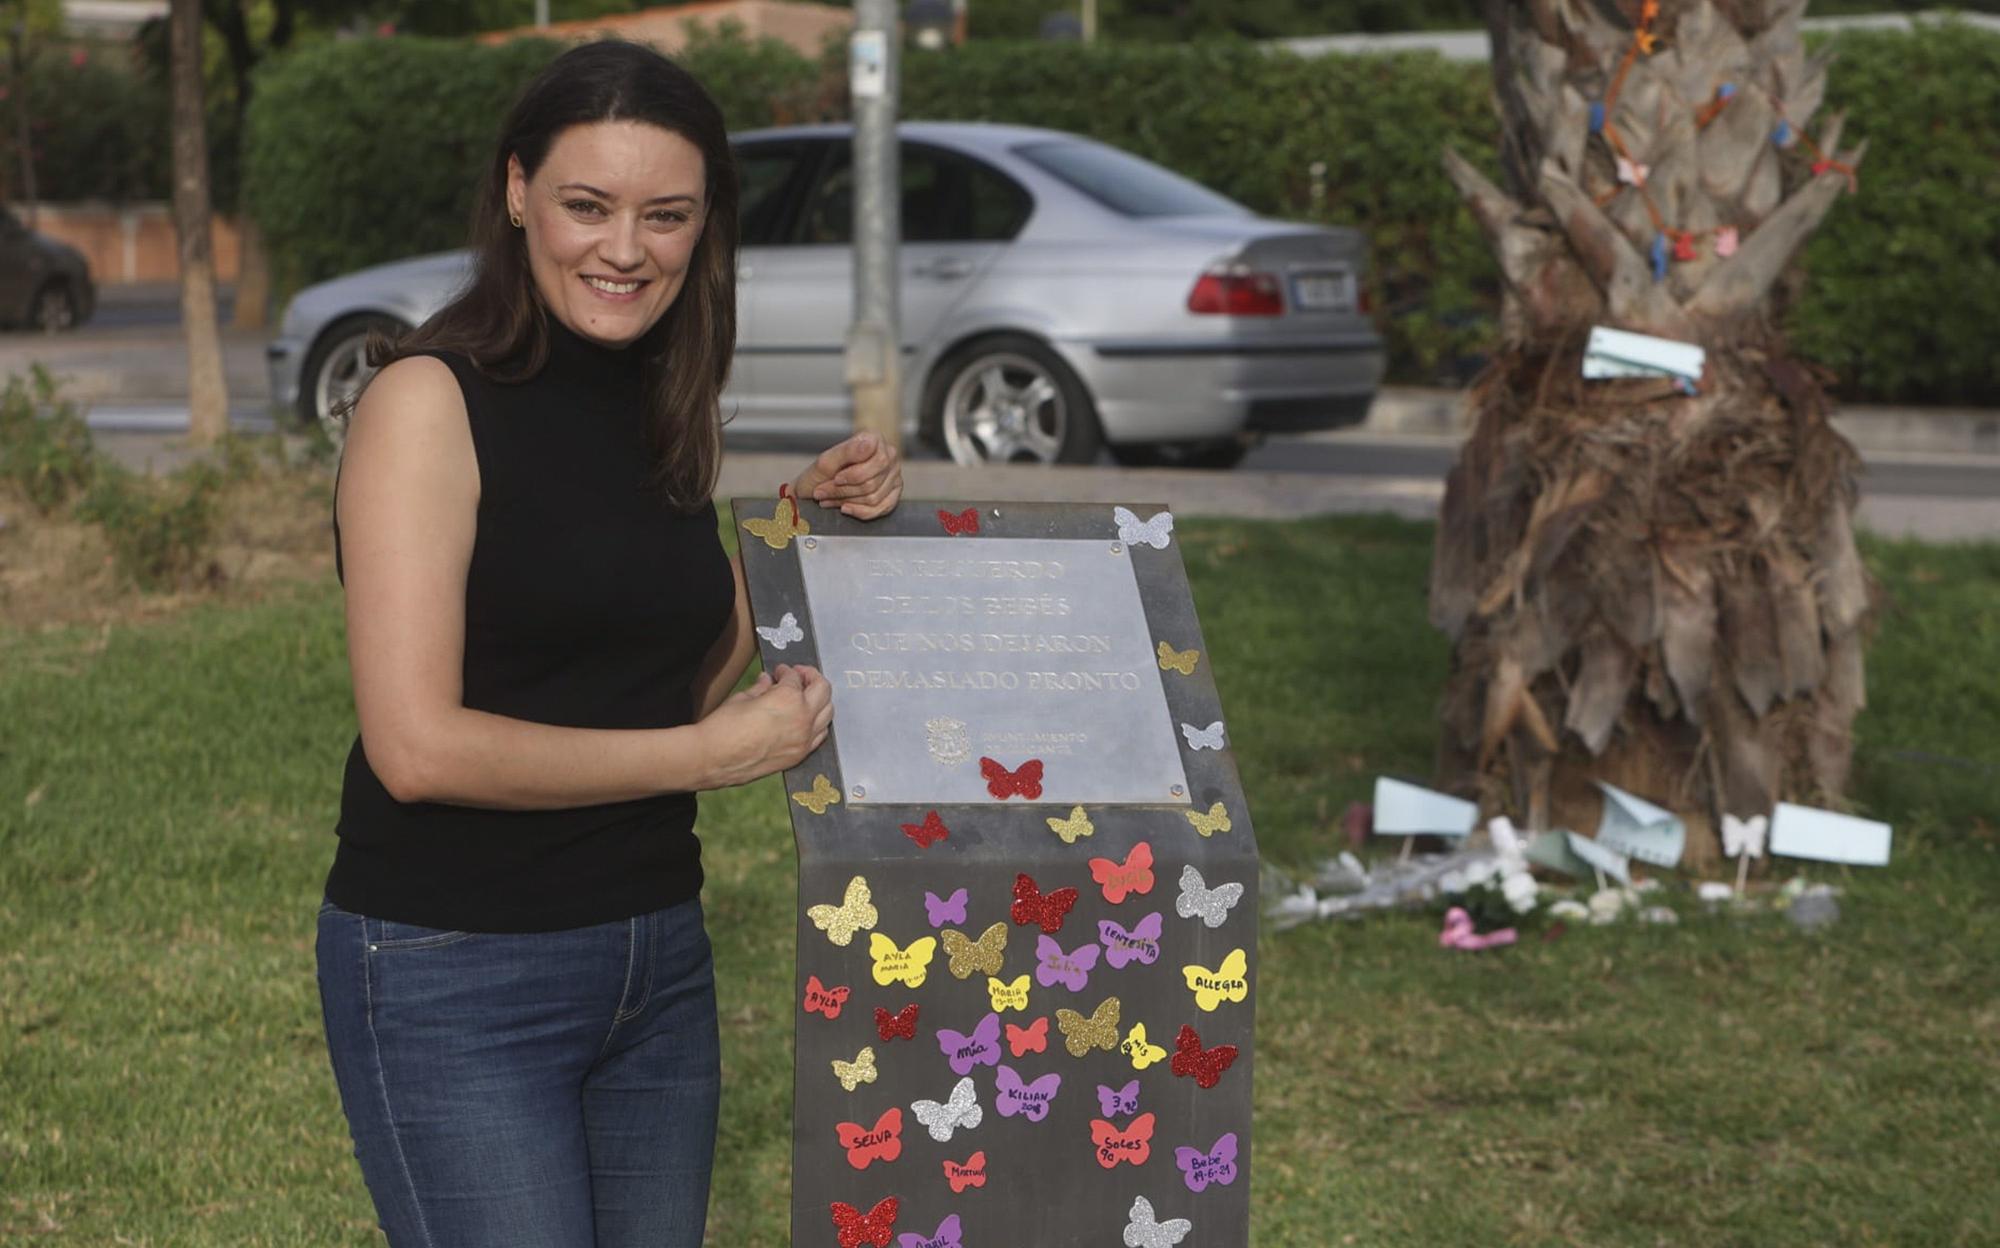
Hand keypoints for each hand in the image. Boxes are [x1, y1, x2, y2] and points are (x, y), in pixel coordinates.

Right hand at [698, 664, 832, 787]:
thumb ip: (762, 688)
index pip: (795, 677)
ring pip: (828, 713)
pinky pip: (820, 735)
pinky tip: (805, 719)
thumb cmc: (723, 727)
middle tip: (799, 675)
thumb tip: (768, 681)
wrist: (713, 759)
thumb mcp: (743, 698)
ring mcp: (804, 739)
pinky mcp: (799, 756)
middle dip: (812, 678)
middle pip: (822, 690)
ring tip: (804, 696)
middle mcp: (802, 718)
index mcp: (788, 698)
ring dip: (819, 700)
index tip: (780, 671)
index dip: (786, 670)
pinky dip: (817, 723)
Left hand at [794, 432, 901, 519]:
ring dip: (847, 502)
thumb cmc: (820, 474)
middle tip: (823, 492)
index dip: (854, 475)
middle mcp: (889, 456)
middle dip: (844, 491)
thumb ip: (847, 450)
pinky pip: (881, 509)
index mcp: (875, 440)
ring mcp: (893, 476)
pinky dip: (859, 512)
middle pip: (872, 483)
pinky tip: (845, 507)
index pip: (876, 462)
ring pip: (874, 498)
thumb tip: (868, 444)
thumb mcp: (827, 460)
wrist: (813, 490)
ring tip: (829, 499)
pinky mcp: (893, 495)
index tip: (836, 478)